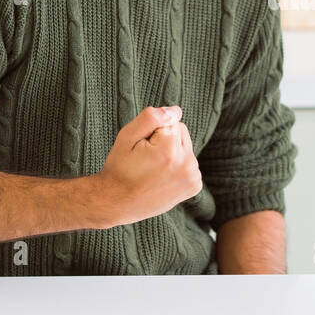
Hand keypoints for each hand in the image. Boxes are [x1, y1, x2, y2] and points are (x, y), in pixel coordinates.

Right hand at [93, 105, 201, 227]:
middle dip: (166, 139)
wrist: (118, 202)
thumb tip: (176, 111)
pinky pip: (189, 163)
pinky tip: (162, 178)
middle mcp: (186, 163)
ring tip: (154, 169)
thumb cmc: (120, 168)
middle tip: (147, 158)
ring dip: (172, 153)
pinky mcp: (195, 185)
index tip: (142, 148)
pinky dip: (178, 166)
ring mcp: (193, 177)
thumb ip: (151, 117)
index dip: (154, 131)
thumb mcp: (127, 137)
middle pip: (181, 132)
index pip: (171, 120)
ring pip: (185, 147)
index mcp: (170, 150)